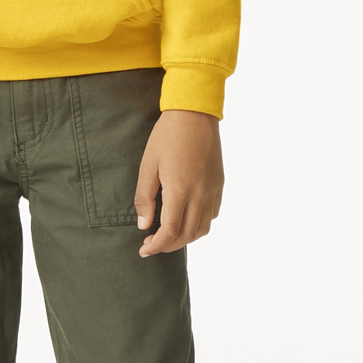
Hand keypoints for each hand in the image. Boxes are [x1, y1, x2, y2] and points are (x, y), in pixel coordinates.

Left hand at [134, 110, 223, 255]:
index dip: (156, 245)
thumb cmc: (167, 136)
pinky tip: (185, 218)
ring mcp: (213, 189)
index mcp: (181, 190)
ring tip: (168, 235)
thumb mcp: (148, 165)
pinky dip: (199, 224)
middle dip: (168, 246)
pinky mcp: (219, 183)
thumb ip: (144, 198)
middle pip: (187, 235)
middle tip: (151, 244)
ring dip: (184, 238)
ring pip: (202, 228)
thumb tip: (144, 225)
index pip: (170, 231)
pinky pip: (212, 214)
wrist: (195, 113)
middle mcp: (201, 194)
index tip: (143, 250)